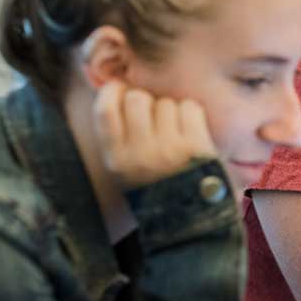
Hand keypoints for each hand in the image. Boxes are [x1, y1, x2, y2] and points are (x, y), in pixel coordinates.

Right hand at [92, 81, 216, 189]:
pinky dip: (191, 115)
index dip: (112, 91)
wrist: (191, 215)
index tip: (120, 89)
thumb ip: (117, 135)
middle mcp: (139, 155)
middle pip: (136, 99)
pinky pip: (189, 108)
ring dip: (171, 111)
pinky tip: (191, 132)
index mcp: (116, 160)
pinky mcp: (196, 146)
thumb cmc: (157, 184)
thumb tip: (117, 85)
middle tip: (154, 117)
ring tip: (174, 132)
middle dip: (146, 101)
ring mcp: (168, 150)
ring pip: (165, 102)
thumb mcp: (125, 168)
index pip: (104, 109)